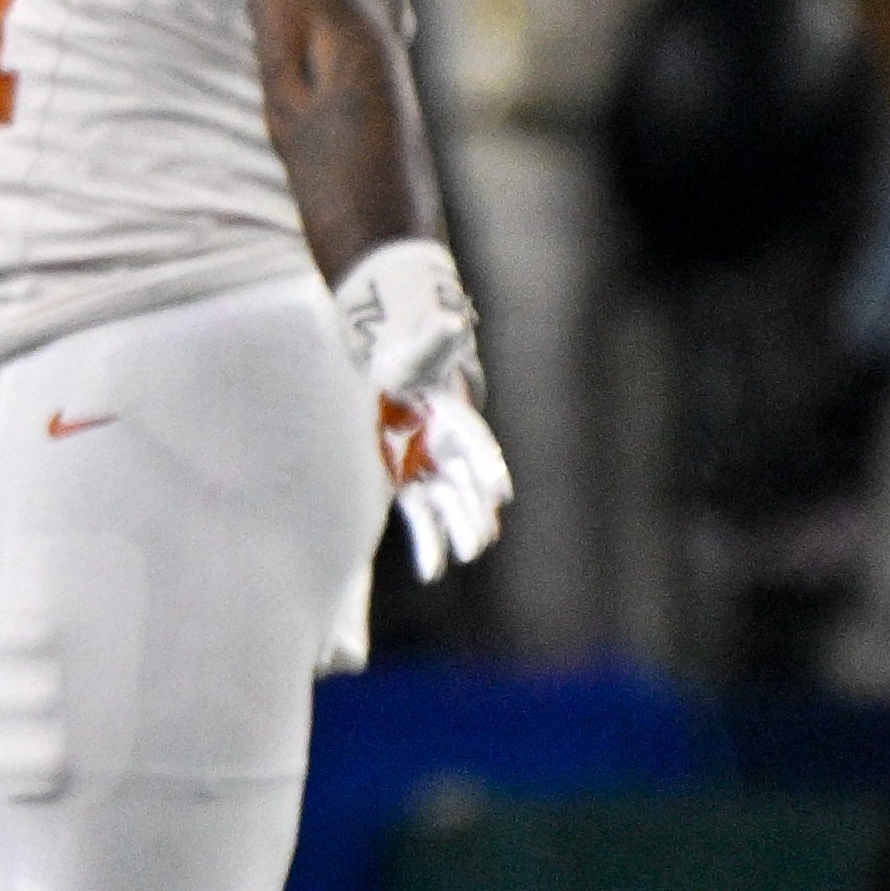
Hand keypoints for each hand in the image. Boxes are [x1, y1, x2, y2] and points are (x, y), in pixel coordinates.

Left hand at [336, 240, 509, 575]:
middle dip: (475, 510)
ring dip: (457, 530)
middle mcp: (446, 447)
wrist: (389, 378)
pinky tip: (433, 572)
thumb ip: (434, 339)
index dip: (486, 465)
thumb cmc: (405, 362)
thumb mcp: (414, 350)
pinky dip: (427, 543)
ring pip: (447, 506)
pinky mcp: (406, 482)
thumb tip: (451, 317)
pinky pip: (420, 517)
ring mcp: (428, 467)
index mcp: (451, 416)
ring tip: (468, 554)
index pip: (475, 442)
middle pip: (465, 483)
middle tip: (484, 538)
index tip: (500, 490)